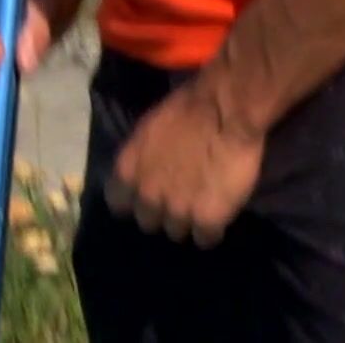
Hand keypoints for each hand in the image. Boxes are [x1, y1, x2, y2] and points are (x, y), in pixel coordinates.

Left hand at [105, 82, 264, 248]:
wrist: (225, 110)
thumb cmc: (188, 107)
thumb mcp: (150, 130)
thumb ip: (144, 158)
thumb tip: (149, 169)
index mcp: (128, 172)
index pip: (119, 203)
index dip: (135, 200)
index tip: (149, 194)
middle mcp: (147, 197)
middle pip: (149, 222)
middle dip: (163, 212)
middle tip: (181, 198)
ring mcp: (177, 212)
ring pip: (177, 232)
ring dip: (188, 221)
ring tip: (204, 206)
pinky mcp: (207, 219)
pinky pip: (206, 238)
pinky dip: (213, 230)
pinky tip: (221, 215)